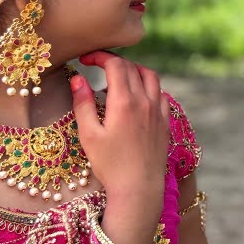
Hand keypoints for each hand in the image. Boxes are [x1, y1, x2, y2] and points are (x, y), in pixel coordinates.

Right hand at [70, 51, 168, 207]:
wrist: (139, 187)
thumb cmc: (110, 164)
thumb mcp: (88, 134)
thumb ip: (83, 103)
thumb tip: (78, 79)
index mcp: (125, 102)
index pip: (116, 65)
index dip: (100, 56)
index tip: (86, 59)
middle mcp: (146, 102)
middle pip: (133, 68)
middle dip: (114, 61)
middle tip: (97, 65)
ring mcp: (159, 111)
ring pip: (151, 77)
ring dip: (134, 70)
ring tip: (117, 77)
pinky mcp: (165, 121)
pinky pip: (161, 93)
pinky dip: (148, 86)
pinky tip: (137, 96)